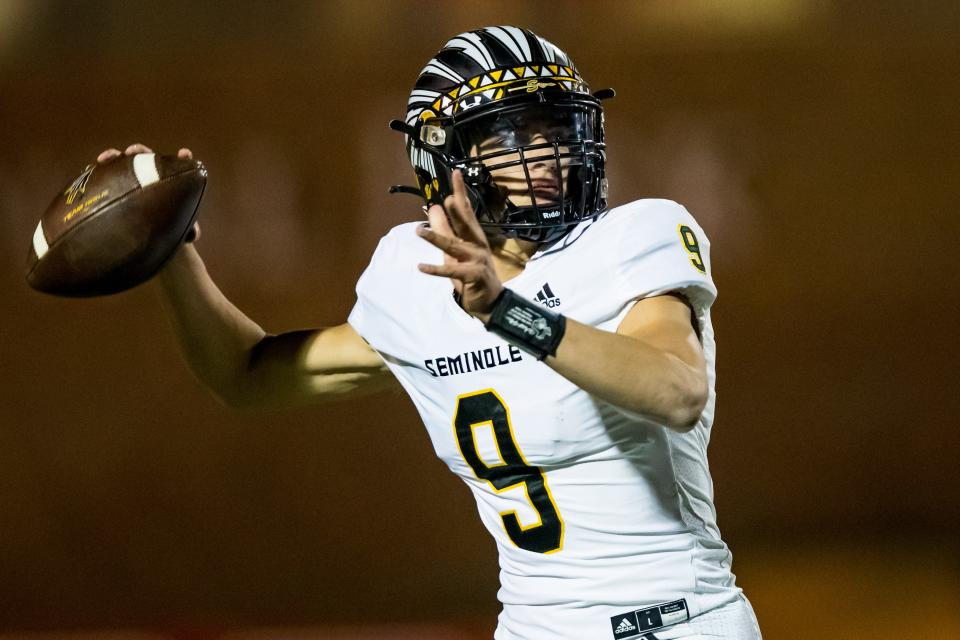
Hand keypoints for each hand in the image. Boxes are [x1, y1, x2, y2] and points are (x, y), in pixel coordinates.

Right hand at [95, 143, 200, 241]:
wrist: (148, 237)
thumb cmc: (167, 228)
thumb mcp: (180, 229)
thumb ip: (190, 229)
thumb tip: (194, 235)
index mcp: (168, 181)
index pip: (176, 166)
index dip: (182, 159)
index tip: (184, 154)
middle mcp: (149, 175)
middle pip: (145, 157)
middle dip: (139, 151)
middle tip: (132, 152)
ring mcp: (130, 179)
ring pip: (121, 163)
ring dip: (113, 156)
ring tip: (105, 158)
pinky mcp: (114, 187)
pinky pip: (104, 175)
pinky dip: (97, 171)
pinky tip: (91, 170)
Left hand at [416, 170, 502, 321]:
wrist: (490, 301)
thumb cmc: (472, 273)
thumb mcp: (456, 250)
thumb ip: (446, 229)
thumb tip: (436, 207)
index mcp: (474, 236)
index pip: (466, 210)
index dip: (461, 192)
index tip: (456, 173)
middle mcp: (477, 244)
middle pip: (465, 224)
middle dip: (456, 210)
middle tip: (444, 198)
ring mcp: (476, 260)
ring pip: (454, 246)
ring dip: (436, 238)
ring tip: (419, 232)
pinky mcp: (472, 276)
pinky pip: (451, 272)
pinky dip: (435, 269)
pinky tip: (420, 267)